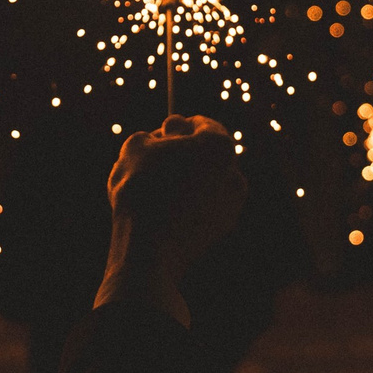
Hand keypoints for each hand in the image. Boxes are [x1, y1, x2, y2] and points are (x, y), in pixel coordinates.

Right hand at [98, 115, 246, 323]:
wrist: (147, 247)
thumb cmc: (142, 187)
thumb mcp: (137, 145)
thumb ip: (155, 134)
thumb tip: (166, 138)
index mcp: (220, 146)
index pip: (202, 125)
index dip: (178, 126)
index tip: (163, 132)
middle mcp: (234, 173)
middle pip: (207, 154)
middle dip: (183, 153)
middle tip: (155, 158)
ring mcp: (232, 204)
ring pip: (205, 182)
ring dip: (184, 179)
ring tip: (152, 186)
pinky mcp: (221, 230)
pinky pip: (203, 206)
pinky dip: (188, 202)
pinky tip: (161, 207)